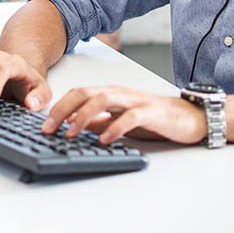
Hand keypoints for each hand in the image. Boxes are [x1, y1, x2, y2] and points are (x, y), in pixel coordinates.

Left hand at [41, 86, 207, 144]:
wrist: (189, 116)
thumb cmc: (155, 118)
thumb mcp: (121, 121)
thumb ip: (102, 122)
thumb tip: (78, 128)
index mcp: (111, 94)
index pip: (79, 93)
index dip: (59, 107)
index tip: (44, 124)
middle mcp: (120, 93)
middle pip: (86, 92)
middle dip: (63, 109)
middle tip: (48, 128)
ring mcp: (134, 101)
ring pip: (104, 99)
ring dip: (83, 115)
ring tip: (70, 132)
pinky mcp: (150, 112)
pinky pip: (129, 117)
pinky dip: (115, 127)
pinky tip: (104, 139)